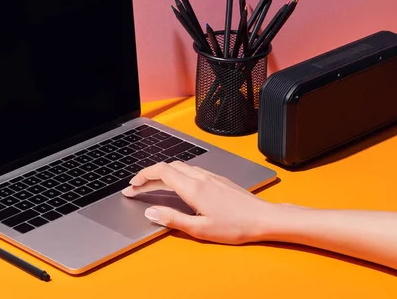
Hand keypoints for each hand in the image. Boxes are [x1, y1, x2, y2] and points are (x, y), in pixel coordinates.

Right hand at [121, 161, 279, 244]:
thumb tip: (151, 212)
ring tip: (153, 186)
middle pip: (168, 167)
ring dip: (163, 174)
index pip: (161, 172)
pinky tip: (178, 185)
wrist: (263, 217)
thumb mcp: (200, 229)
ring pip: (180, 167)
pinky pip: (191, 170)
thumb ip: (172, 219)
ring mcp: (210, 176)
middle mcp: (200, 177)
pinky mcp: (218, 178)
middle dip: (149, 175)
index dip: (142, 176)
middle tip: (137, 188)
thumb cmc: (235, 226)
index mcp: (193, 188)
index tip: (132, 185)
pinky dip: (177, 174)